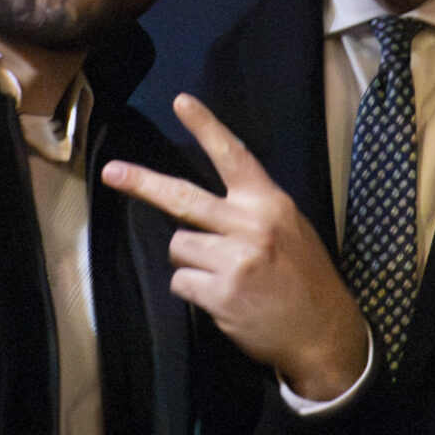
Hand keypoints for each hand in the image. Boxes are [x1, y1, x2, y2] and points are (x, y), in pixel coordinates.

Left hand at [102, 93, 367, 400]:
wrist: (324, 333)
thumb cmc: (305, 278)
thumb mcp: (291, 228)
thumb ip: (252, 211)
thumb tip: (203, 207)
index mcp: (269, 203)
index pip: (233, 156)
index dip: (206, 127)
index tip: (181, 102)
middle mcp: (250, 226)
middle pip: (183, 198)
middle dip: (142, 184)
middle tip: (111, 173)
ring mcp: (234, 260)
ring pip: (178, 247)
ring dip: (191, 261)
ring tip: (223, 275)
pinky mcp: (220, 294)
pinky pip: (182, 283)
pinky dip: (195, 291)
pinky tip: (223, 298)